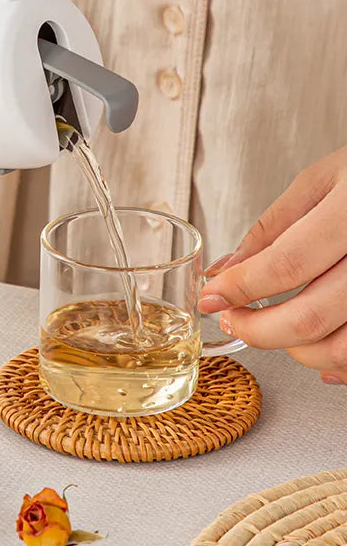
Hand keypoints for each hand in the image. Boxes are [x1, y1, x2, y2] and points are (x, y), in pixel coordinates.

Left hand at [199, 145, 346, 383]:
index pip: (287, 265)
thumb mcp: (322, 180)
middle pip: (311, 318)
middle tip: (232, 319)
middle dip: (257, 329)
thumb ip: (272, 227)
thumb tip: (225, 269)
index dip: (240, 288)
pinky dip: (337, 364)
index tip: (211, 297)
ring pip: (342, 349)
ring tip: (273, 329)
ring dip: (296, 350)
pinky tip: (315, 350)